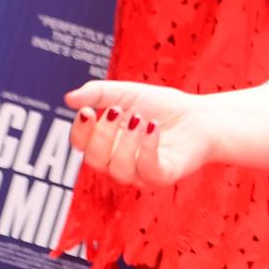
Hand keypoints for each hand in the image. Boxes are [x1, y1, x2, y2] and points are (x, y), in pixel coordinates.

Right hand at [64, 82, 212, 188]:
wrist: (199, 115)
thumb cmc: (161, 107)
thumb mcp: (126, 93)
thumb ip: (98, 93)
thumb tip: (69, 99)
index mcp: (106, 143)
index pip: (81, 146)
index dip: (80, 131)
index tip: (87, 111)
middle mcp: (119, 162)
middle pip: (95, 160)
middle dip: (102, 135)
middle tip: (117, 111)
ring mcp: (140, 172)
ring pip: (119, 170)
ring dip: (127, 142)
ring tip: (140, 118)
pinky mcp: (163, 175)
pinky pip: (148, 171)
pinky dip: (147, 149)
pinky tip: (152, 128)